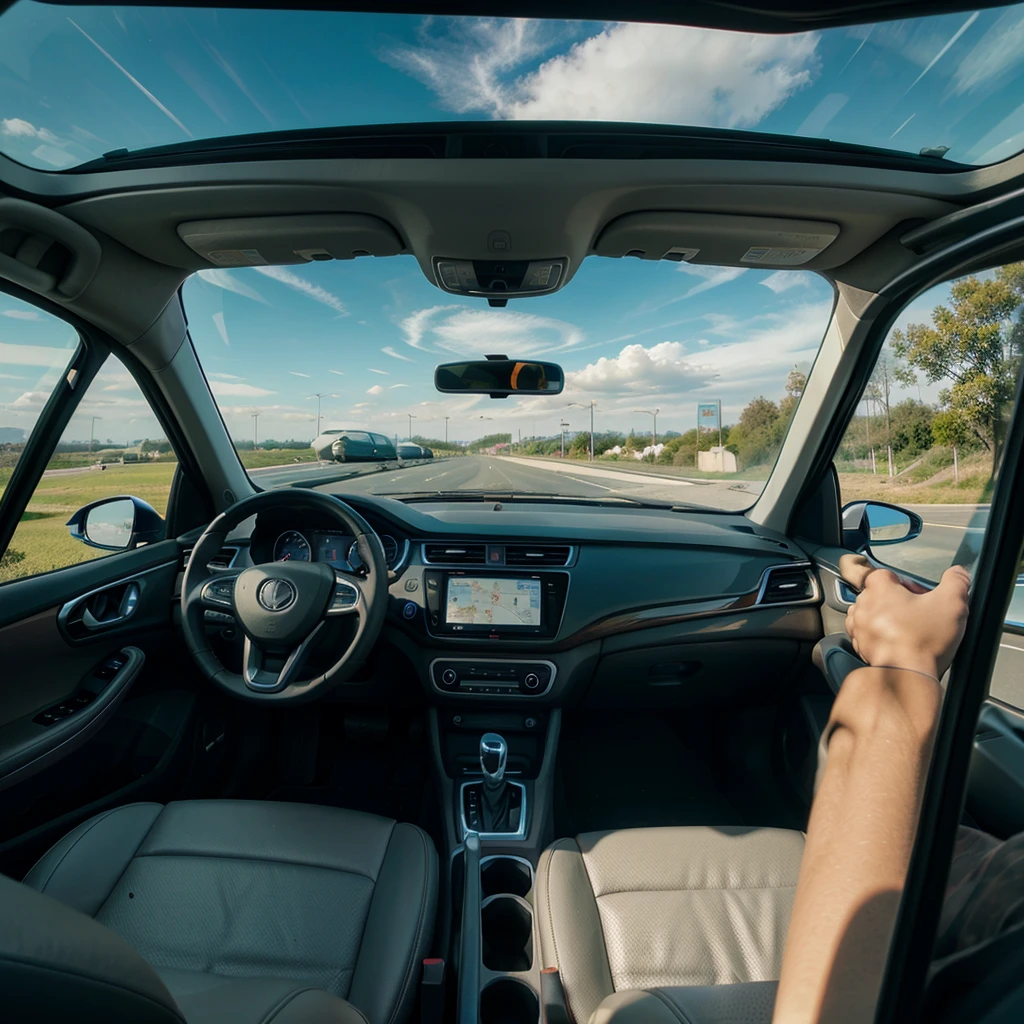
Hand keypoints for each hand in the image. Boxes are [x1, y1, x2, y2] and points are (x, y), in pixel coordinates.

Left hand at [840, 554, 970, 678]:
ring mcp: (858, 627)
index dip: (905, 583)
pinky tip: (898, 644)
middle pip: (878, 594)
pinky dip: (880, 638)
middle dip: (897, 602)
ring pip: (870, 614)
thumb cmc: (924, 640)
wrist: (909, 675)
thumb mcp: (952, 603)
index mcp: (879, 588)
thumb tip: (958, 572)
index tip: (918, 595)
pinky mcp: (860, 646)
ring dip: (886, 619)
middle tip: (917, 615)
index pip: (886, 574)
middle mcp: (863, 605)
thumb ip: (956, 581)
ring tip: (908, 630)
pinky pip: (867, 635)